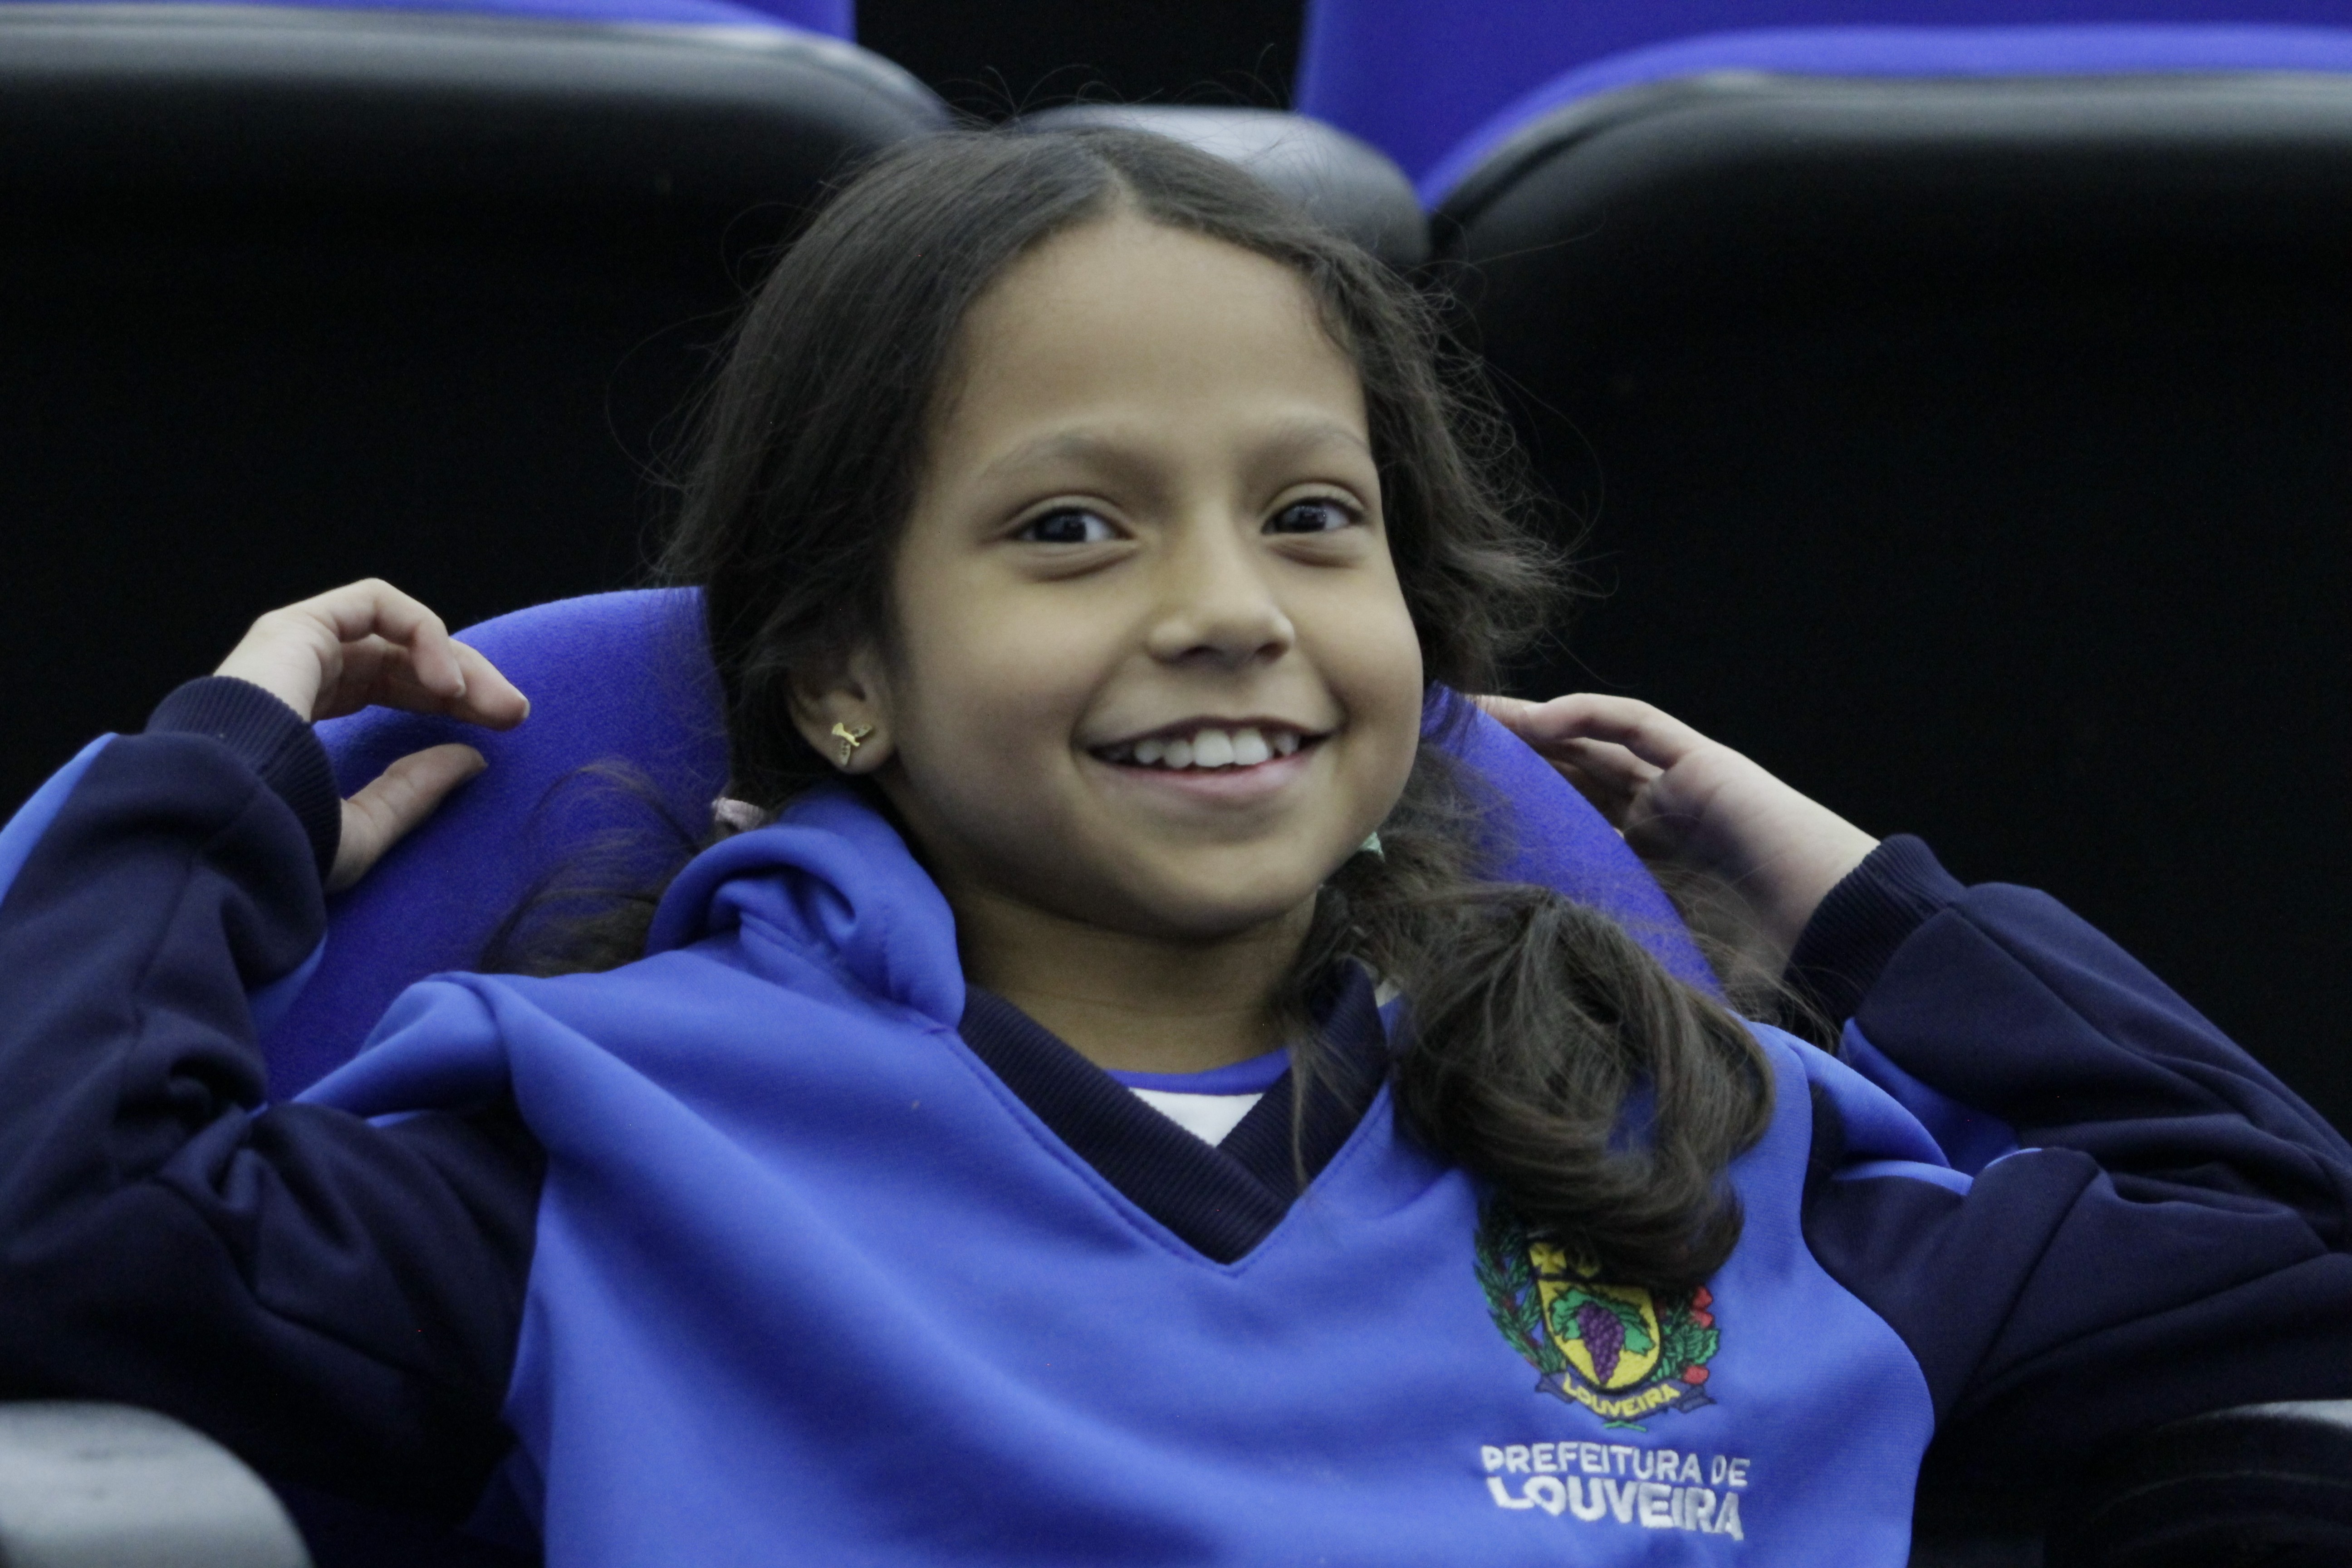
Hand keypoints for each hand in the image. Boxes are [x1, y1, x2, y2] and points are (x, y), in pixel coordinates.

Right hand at [215, 580, 528, 890]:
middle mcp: (293, 676)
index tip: (501, 730)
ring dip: (455, 659)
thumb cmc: (280, 839)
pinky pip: (375, 604)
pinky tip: (448, 685)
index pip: (388, 687)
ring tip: (494, 703)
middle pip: (399, 657)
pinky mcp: (294, 625)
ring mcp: (291, 647)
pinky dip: (423, 632)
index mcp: (299, 720)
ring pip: (395, 630)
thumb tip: (473, 759)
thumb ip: (414, 792)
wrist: (225, 823)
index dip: (450, 701)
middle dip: (466, 681)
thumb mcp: (363, 828)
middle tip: (516, 712)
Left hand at [1477, 693, 1876, 973]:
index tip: (1454, 813)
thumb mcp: (1666, 969)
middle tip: (1441, 746)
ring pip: (1592, 742)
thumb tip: (1542, 1018)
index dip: (1512, 813)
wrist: (1844, 935)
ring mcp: (1680, 789)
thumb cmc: (1770, 964)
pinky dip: (1589, 715)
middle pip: (1567, 776)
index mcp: (1643, 868)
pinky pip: (1639, 725)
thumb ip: (1612, 975)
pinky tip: (1539, 720)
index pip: (1564, 827)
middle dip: (1508, 758)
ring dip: (1533, 725)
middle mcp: (1656, 821)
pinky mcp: (1706, 765)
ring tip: (1472, 715)